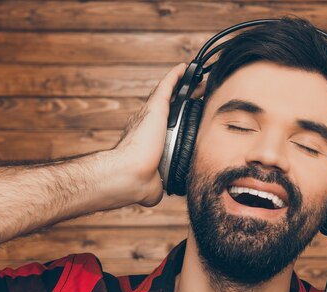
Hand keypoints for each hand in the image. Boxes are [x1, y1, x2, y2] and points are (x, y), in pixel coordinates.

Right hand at [106, 63, 204, 207]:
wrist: (128, 175)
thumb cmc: (136, 182)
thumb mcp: (153, 186)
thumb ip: (158, 184)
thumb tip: (160, 189)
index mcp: (146, 142)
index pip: (164, 128)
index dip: (176, 121)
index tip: (187, 117)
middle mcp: (145, 125)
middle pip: (168, 107)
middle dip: (183, 99)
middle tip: (197, 93)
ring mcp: (149, 115)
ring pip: (168, 95)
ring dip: (182, 86)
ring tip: (195, 78)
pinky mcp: (154, 108)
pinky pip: (167, 86)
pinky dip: (175, 76)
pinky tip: (184, 68)